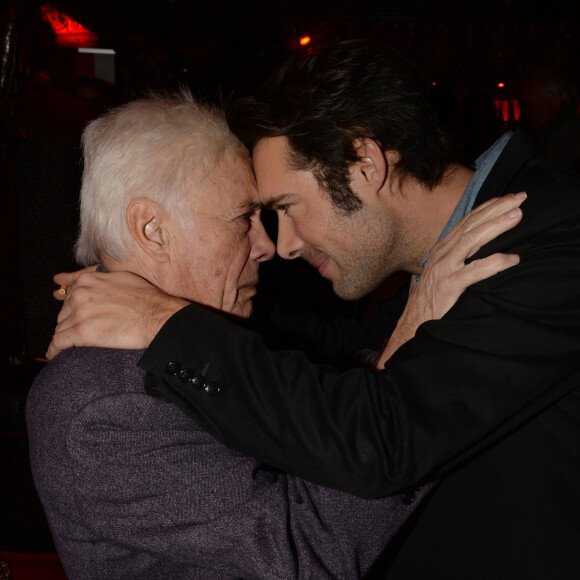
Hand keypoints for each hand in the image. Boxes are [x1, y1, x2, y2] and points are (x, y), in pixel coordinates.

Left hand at [46, 270, 189, 359]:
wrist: (157, 317)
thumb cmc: (146, 298)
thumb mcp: (120, 277)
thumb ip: (94, 276)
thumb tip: (67, 278)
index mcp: (87, 280)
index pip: (68, 293)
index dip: (71, 306)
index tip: (71, 313)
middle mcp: (80, 294)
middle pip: (64, 312)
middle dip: (71, 320)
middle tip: (86, 329)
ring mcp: (80, 313)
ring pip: (61, 327)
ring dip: (66, 335)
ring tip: (72, 344)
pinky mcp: (82, 332)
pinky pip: (58, 342)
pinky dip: (55, 350)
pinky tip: (55, 355)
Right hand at [376, 192, 525, 368]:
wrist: (413, 321)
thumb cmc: (432, 296)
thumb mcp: (443, 269)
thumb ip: (457, 255)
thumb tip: (480, 243)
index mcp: (443, 247)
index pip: (468, 220)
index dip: (489, 207)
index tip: (510, 198)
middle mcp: (442, 253)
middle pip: (472, 225)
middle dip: (497, 209)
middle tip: (520, 199)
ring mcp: (444, 268)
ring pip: (471, 241)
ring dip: (495, 227)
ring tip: (517, 217)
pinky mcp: (448, 286)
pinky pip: (473, 272)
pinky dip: (494, 264)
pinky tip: (512, 260)